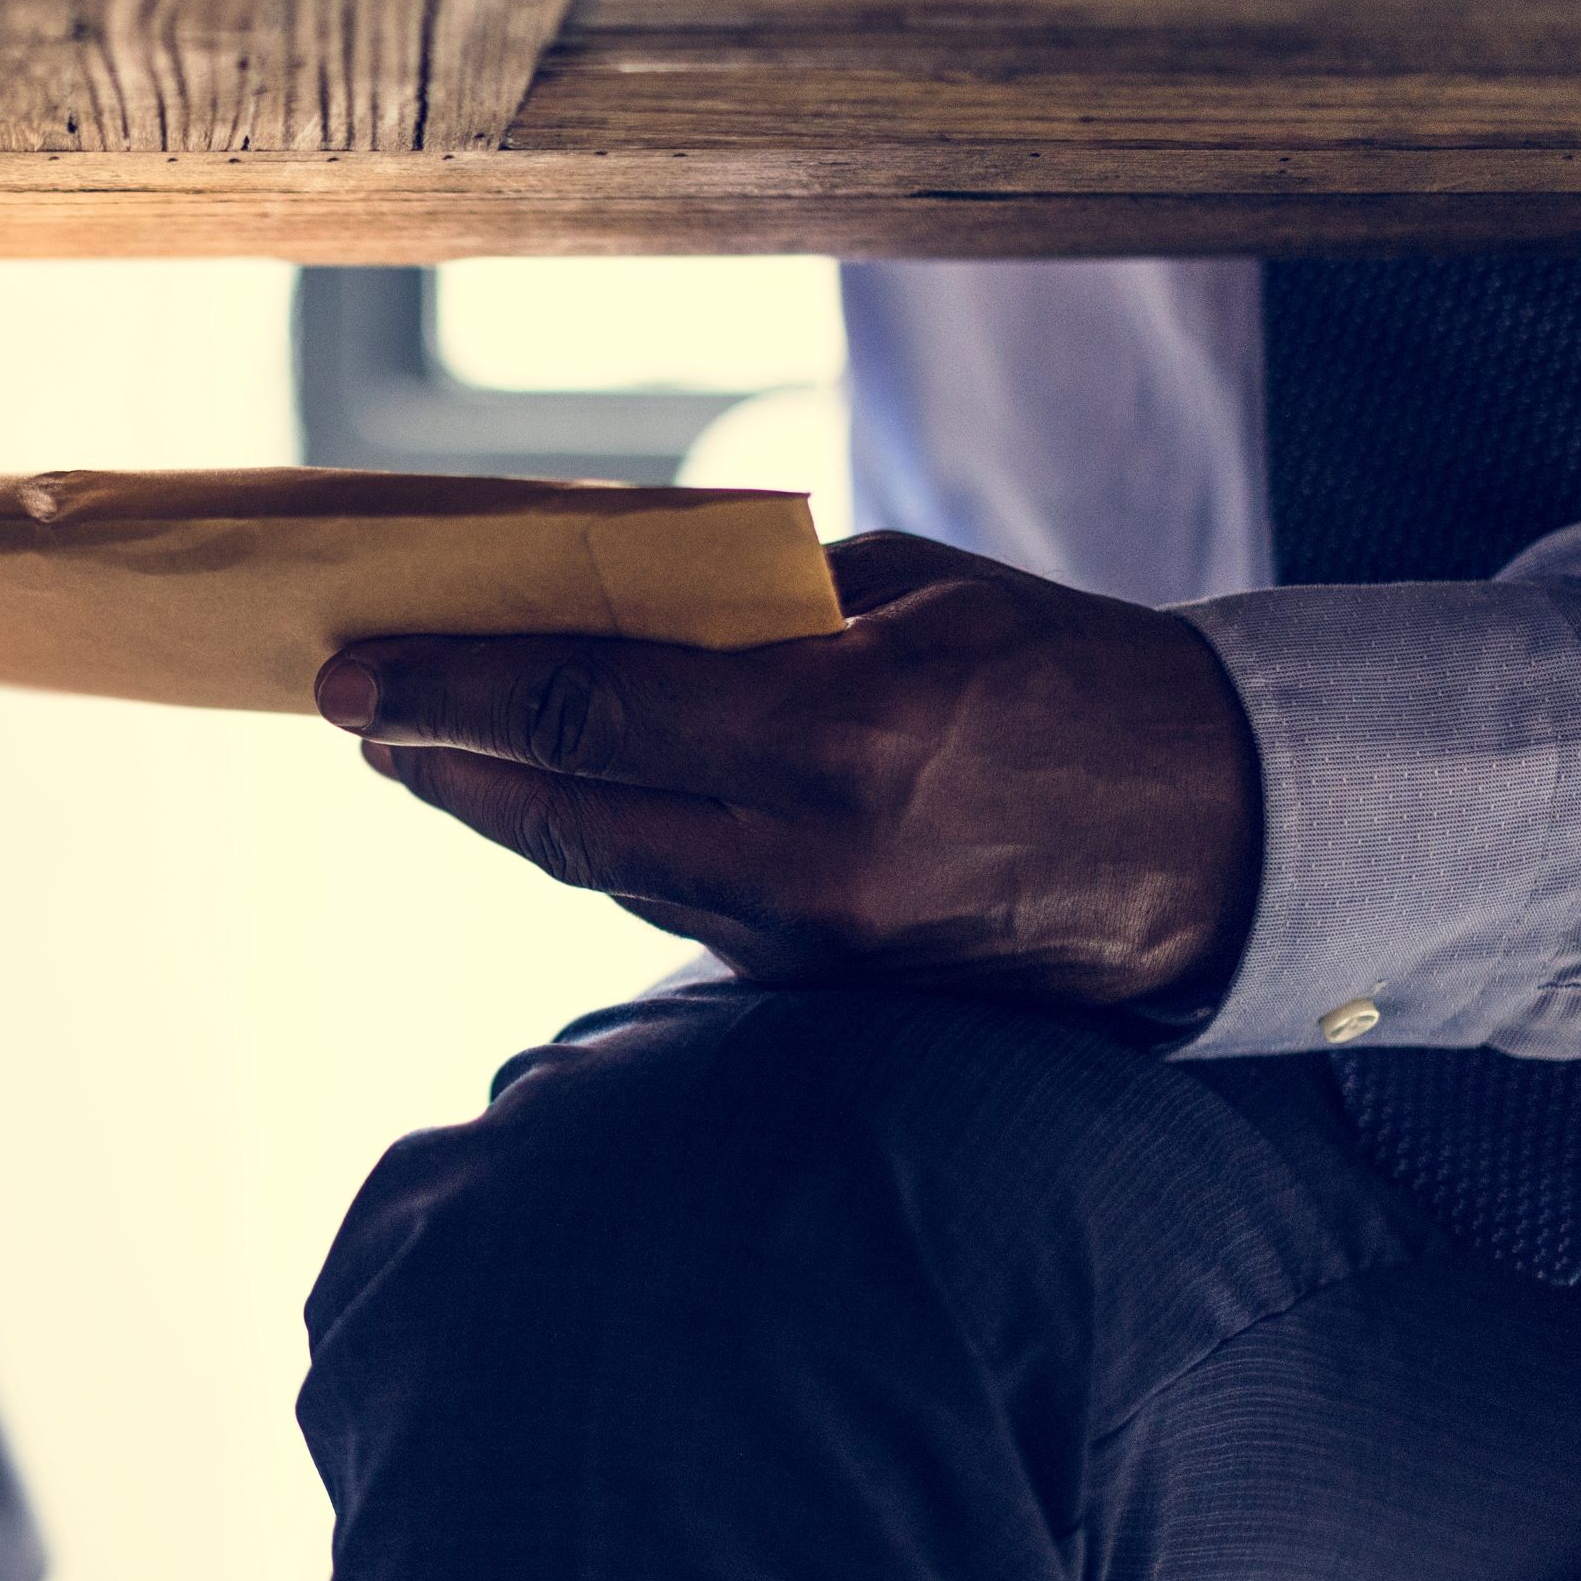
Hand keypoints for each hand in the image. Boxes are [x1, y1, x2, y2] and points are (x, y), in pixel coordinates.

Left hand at [316, 533, 1260, 1006]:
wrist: (1227, 842)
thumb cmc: (1075, 678)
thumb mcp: (917, 591)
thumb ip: (752, 601)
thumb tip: (594, 593)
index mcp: (842, 731)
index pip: (586, 707)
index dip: (450, 687)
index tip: (352, 668)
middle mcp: (812, 857)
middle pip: (563, 810)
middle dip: (440, 756)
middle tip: (352, 709)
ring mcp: (814, 942)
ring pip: (606, 866)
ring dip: (503, 808)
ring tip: (421, 749)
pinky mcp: (824, 988)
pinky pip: (673, 904)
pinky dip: (599, 847)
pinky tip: (546, 804)